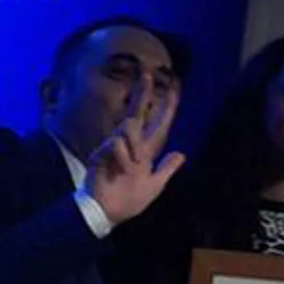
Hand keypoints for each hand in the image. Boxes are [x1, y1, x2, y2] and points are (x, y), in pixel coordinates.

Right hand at [84, 83, 184, 225]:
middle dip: (143, 93)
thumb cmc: (129, 200)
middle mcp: (131, 145)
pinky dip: (122, 158)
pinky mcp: (102, 152)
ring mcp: (115, 147)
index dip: (166, 109)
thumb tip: (181, 154)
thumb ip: (166, 169)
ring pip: (128, 129)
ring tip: (130, 169)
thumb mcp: (154, 186)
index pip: (158, 126)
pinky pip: (117, 145)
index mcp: (146, 152)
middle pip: (138, 114)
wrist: (106, 211)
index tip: (174, 91)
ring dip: (133, 148)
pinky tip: (118, 170)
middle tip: (147, 72)